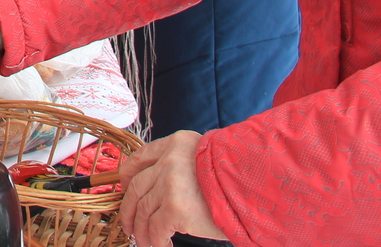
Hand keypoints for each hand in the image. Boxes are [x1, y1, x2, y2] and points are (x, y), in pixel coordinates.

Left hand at [119, 131, 226, 245]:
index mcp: (177, 143)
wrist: (256, 190)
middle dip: (128, 208)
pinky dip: (155, 240)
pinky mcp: (175, 207)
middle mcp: (169, 160)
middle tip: (129, 225)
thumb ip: (184, 165)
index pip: (142, 156)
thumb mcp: (208, 158)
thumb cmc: (237, 180)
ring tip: (144, 242)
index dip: (129, 174)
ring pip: (143, 210)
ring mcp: (170, 183)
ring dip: (141, 230)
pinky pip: (156, 228)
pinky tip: (161, 246)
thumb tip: (159, 188)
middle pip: (136, 186)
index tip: (124, 188)